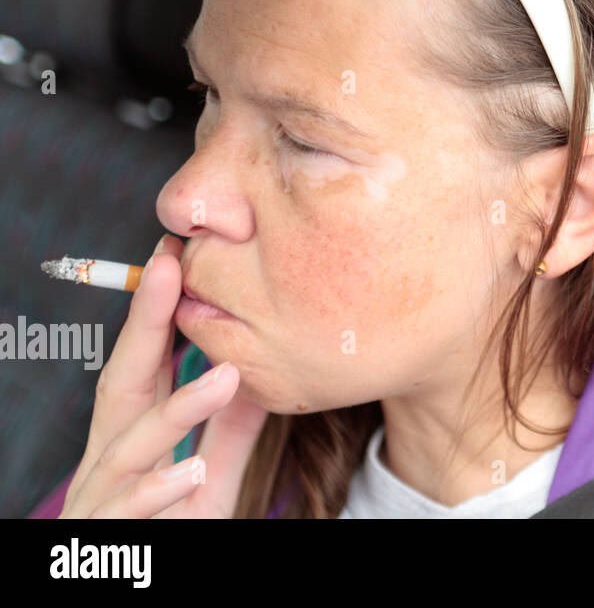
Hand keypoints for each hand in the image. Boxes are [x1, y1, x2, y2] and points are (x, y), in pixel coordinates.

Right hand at [58, 234, 268, 517]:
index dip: (155, 310)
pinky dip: (161, 492)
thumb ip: (227, 427)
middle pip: (121, 383)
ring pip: (130, 449)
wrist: (137, 589)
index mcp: (130, 438)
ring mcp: (103, 503)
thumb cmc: (166, 532)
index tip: (178, 253)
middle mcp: (107, 463)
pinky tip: (192, 473)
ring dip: (177, 409)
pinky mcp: (110, 544)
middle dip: (143, 324)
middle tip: (172, 268)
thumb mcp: (206, 474)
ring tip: (227, 378)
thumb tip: (257, 370)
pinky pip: (131, 516)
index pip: (142, 362)